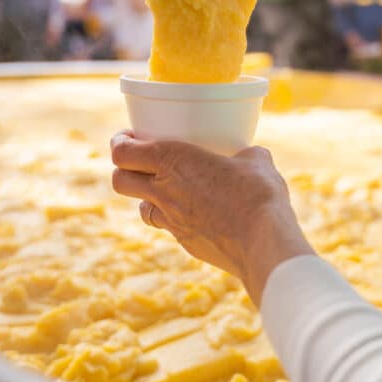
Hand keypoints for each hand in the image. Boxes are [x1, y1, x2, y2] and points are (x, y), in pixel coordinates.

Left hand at [110, 131, 314, 305]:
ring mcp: (172, 221)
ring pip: (142, 209)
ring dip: (148, 197)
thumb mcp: (255, 160)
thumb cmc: (257, 193)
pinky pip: (170, 227)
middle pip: (120, 181)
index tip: (129, 138)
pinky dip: (175, 219)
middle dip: (124, 170)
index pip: (122, 152)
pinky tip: (198, 214)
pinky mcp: (186, 243)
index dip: (119, 143)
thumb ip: (245, 155)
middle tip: (141, 163)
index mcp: (172, 161)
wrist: (263, 243)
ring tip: (168, 189)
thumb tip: (251, 156)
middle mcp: (164, 191)